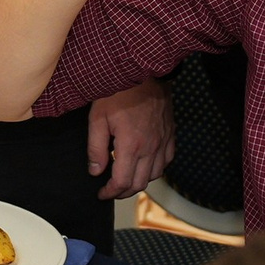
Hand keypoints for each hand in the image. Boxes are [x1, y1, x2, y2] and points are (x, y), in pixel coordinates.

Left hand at [87, 80, 174, 200]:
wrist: (145, 71)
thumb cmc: (120, 91)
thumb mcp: (98, 118)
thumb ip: (96, 148)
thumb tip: (95, 170)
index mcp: (131, 145)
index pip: (122, 182)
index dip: (110, 193)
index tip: (101, 193)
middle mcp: (150, 147)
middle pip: (139, 184)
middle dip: (123, 192)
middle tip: (111, 189)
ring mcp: (163, 141)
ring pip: (155, 175)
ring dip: (139, 181)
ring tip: (126, 177)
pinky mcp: (170, 133)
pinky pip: (167, 160)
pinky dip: (156, 168)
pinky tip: (146, 164)